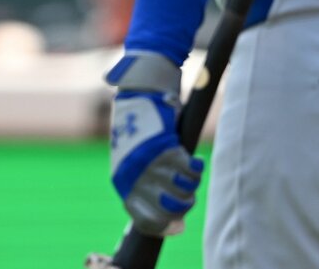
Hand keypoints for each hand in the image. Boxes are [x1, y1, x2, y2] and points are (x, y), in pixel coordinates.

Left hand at [105, 51, 203, 236]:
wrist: (139, 93)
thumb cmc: (137, 126)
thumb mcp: (132, 159)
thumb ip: (144, 184)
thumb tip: (172, 218)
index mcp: (122, 182)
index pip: (144, 220)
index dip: (165, 226)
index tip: (179, 224)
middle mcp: (135, 177)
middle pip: (169, 211)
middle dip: (182, 206)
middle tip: (187, 192)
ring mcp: (152, 164)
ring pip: (182, 193)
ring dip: (190, 185)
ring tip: (190, 173)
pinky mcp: (168, 149)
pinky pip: (190, 172)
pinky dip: (196, 168)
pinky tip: (195, 161)